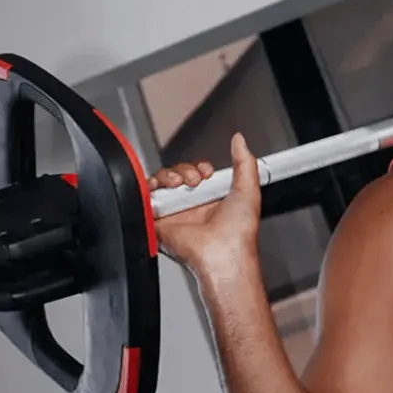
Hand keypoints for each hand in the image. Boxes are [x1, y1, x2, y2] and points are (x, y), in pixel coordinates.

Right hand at [151, 132, 261, 279]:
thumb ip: (245, 162)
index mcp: (209, 200)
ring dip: (167, 176)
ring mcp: (174, 213)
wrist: (223, 253)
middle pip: (176, 174)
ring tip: (179, 184)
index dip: (198, 168)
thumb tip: (240, 140)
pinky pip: (144, 198)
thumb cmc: (238, 232)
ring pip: (160, 182)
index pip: (195, 173)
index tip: (206, 172)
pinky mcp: (157, 221)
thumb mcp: (248, 189)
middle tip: (194, 181)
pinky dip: (148, 187)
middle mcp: (190, 207)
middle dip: (183, 170)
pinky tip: (163, 188)